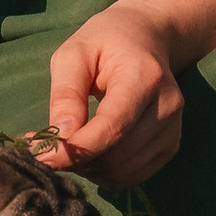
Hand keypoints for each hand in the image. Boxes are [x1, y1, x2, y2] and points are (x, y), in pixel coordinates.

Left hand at [40, 0, 186, 189]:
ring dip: (89, 169)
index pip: (113, 126)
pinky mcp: (170, 145)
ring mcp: (172, 129)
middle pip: (118, 155)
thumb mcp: (73, 54)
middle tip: (49, 147)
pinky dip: (105, 173)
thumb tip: (60, 137)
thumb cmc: (105, 42)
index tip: (43, 157)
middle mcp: (166, 106)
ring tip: (70, 146)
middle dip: (78, 160)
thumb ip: (66, 94)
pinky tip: (91, 152)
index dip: (77, 149)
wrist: (146, 39)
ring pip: (124, 172)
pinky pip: (133, 176)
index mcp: (144, 77)